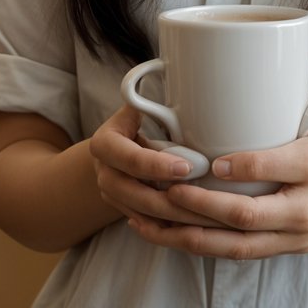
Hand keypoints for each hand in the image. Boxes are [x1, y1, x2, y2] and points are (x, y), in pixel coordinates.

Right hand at [88, 105, 226, 229]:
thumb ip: (151, 102)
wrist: (112, 149)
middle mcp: (103, 172)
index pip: (131, 158)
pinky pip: (147, 225)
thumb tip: (179, 79)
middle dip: (171, 200)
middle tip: (203, 200)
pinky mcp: (122, 211)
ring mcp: (110, 196)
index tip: (188, 166)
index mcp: (105, 143)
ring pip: (142, 215)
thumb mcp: (137, 108)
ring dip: (173, 219)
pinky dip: (169, 227)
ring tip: (204, 217)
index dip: (158, 165)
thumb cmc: (135, 122)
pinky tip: (192, 227)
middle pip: (136, 194)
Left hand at [126, 126, 307, 259]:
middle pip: (248, 216)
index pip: (275, 167)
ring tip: (150, 222)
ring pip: (235, 246)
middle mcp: (307, 209)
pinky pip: (235, 254)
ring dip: (189, 236)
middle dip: (201, 207)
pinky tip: (170, 234)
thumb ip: (280, 121)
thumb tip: (225, 103)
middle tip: (165, 192)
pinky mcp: (282, 253)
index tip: (206, 161)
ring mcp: (294, 239)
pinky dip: (200, 245)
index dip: (239, 167)